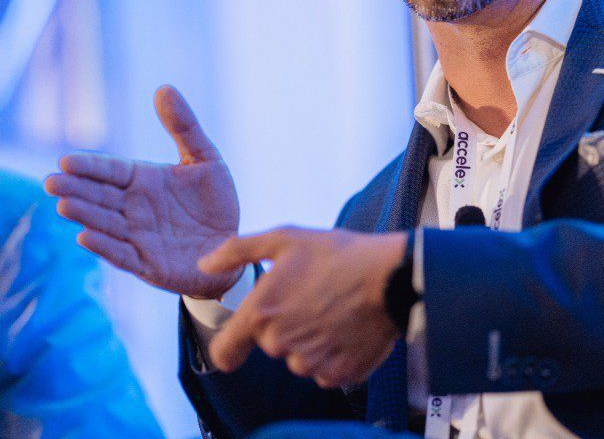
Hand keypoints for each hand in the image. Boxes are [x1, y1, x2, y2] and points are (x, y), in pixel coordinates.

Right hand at [45, 85, 240, 297]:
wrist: (230, 244)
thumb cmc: (214, 201)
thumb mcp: (204, 158)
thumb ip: (184, 126)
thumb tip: (164, 87)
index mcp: (144, 180)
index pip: (111, 170)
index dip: (90, 166)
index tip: (66, 160)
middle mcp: (135, 207)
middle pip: (101, 196)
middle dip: (77, 189)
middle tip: (52, 181)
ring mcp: (138, 236)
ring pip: (106, 224)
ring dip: (85, 215)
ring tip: (65, 205)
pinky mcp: (147, 264)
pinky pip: (122, 255)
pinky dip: (104, 247)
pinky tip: (86, 237)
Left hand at [198, 227, 406, 385]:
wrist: (389, 276)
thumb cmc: (337, 253)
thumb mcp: (285, 238)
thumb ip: (238, 251)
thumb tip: (203, 265)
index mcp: (261, 313)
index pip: (224, 353)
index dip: (230, 346)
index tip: (241, 338)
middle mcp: (280, 344)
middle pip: (270, 347)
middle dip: (284, 326)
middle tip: (310, 297)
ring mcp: (310, 363)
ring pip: (298, 358)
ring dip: (309, 340)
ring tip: (332, 308)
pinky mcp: (338, 374)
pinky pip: (324, 369)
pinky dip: (332, 352)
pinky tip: (346, 325)